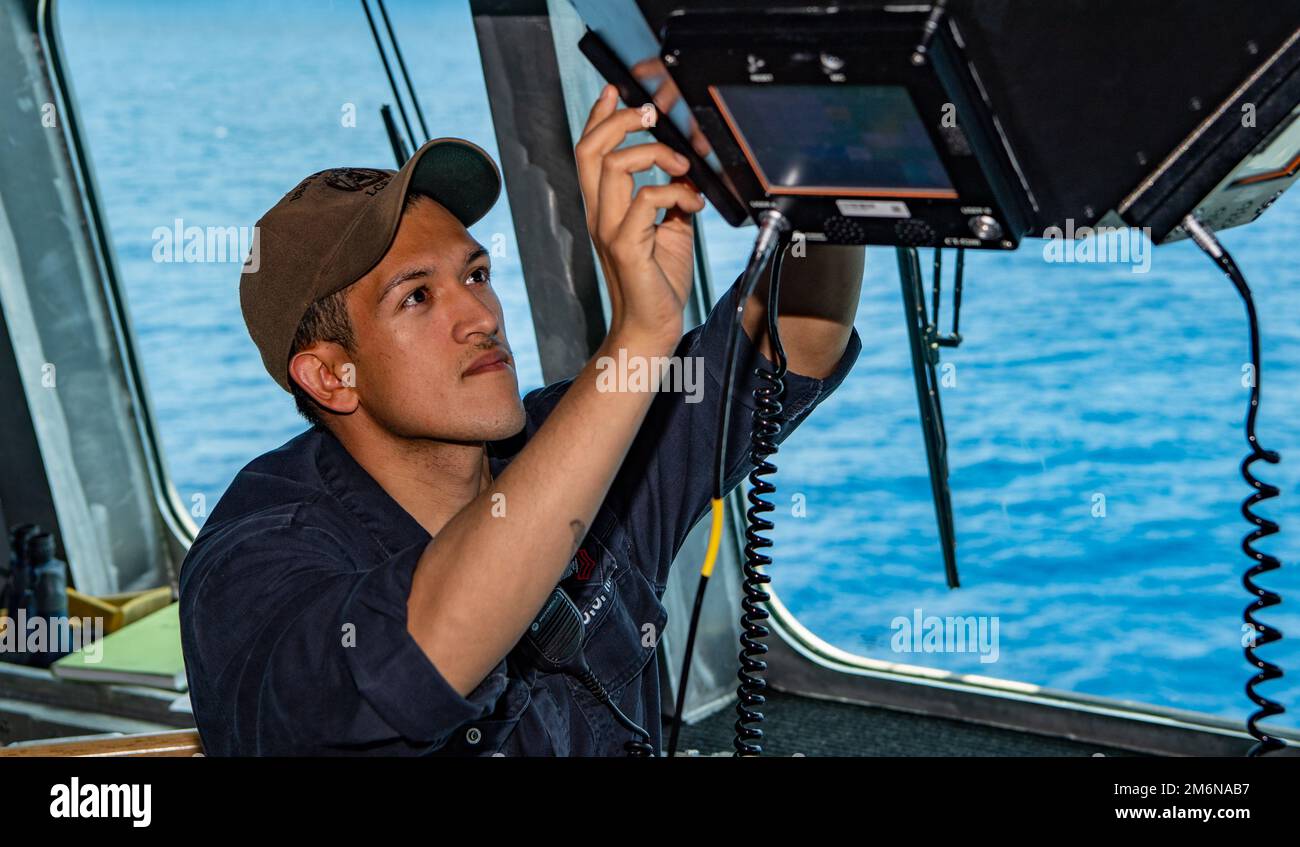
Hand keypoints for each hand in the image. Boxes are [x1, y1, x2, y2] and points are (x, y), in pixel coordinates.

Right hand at [575, 84, 704, 346]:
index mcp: (605, 209)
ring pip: (613, 165)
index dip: (599, 118)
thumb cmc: (659, 282)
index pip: (589, 153)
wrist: (655, 327)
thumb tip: (685, 173)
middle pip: (590, 150)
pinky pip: (645, 200)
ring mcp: (610, 231)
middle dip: (619, 120)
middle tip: (649, 114)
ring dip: (653, 153)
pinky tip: (691, 204)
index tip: (615, 93)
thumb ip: (670, 198)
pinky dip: (674, 192)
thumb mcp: (669, 229)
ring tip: (682, 168)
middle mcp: (600, 216)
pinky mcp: (628, 248)